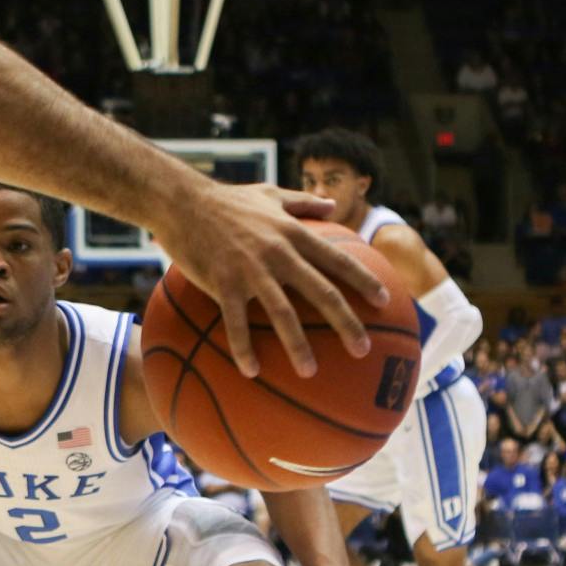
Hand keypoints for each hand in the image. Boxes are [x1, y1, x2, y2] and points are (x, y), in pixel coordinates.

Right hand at [152, 183, 388, 379]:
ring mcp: (251, 270)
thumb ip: (303, 201)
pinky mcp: (223, 283)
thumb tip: (333, 205)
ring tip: (310, 372)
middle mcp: (279, 252)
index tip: (384, 301)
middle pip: (321, 292)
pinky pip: (236, 323)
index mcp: (293, 233)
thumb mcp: (269, 193)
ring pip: (282, 313)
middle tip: (363, 349)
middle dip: (346, 323)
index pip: (338, 259)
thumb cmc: (226, 199)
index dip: (363, 280)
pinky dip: (244, 348)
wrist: (182, 201)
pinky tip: (251, 371)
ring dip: (299, 346)